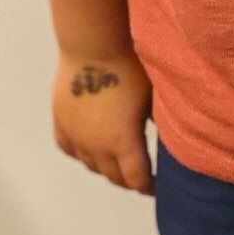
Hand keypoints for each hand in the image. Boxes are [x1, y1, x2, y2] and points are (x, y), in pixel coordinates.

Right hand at [52, 49, 153, 194]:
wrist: (94, 47)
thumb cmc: (130, 68)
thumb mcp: (154, 97)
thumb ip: (161, 121)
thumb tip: (173, 135)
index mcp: (123, 142)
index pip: (136, 178)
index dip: (148, 186)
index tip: (156, 187)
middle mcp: (96, 146)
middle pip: (112, 175)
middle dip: (128, 180)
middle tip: (141, 177)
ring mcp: (75, 135)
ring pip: (90, 164)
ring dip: (106, 169)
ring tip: (119, 164)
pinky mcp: (60, 121)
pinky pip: (69, 148)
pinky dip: (82, 154)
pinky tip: (90, 150)